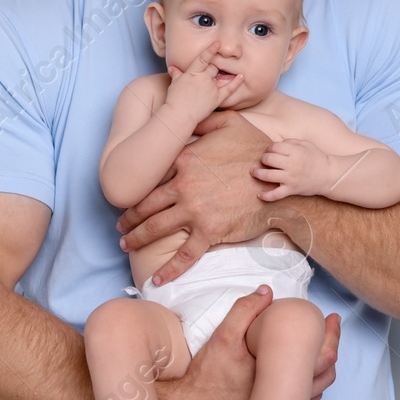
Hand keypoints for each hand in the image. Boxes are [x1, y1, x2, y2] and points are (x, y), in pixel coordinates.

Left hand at [116, 110, 276, 284]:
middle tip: (121, 225)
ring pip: (156, 228)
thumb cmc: (257, 152)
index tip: (130, 197)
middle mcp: (184, 187)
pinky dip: (169, 270)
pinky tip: (157, 281)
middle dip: (129, 217)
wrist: (279, 183)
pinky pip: (184, 255)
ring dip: (137, 238)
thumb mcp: (231, 123)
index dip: (138, 189)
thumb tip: (190, 118)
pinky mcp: (208, 232)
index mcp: (185, 161)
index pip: (153, 177)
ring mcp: (194, 211)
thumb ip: (204, 120)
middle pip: (147, 205)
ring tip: (126, 244)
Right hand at [157, 286, 341, 399]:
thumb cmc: (206, 376)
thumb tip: (267, 291)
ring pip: (315, 391)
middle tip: (333, 328)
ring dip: (322, 369)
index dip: (332, 336)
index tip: (333, 318)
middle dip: (332, 349)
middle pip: (325, 375)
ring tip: (321, 348)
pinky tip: (300, 370)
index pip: (322, 357)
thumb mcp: (223, 337)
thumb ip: (245, 311)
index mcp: (280, 378)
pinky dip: (308, 384)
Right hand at [164, 42, 241, 120]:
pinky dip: (236, 82)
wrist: (179, 115)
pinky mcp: (217, 98)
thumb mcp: (174, 84)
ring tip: (226, 72)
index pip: (203, 58)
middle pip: (213, 67)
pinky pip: (229, 88)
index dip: (211, 50)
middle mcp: (203, 78)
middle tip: (211, 71)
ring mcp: (211, 87)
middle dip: (213, 67)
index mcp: (192, 73)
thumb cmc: (174, 100)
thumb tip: (172, 68)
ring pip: (220, 76)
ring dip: (221, 74)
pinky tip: (241, 76)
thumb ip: (176, 74)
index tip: (217, 43)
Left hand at [253, 138, 333, 200]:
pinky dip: (266, 196)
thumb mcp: (306, 144)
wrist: (329, 175)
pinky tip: (259, 195)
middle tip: (265, 160)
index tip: (271, 151)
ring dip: (257, 173)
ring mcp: (290, 178)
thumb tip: (275, 145)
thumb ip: (290, 142)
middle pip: (268, 159)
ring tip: (253, 172)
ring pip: (268, 175)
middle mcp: (291, 164)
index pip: (274, 147)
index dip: (270, 148)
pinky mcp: (292, 190)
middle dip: (264, 158)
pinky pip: (276, 195)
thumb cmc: (317, 158)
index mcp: (295, 151)